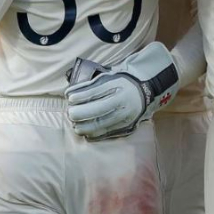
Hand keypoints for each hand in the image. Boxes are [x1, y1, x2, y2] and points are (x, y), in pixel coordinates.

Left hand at [65, 42, 179, 140]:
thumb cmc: (120, 84)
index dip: (81, 96)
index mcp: (116, 86)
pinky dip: (94, 134)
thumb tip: (69, 94)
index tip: (69, 99)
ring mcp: (125, 114)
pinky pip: (108, 132)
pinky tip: (85, 133)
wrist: (144, 92)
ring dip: (85, 126)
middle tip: (70, 114)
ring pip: (102, 124)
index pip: (96, 92)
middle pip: (98, 109)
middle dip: (80, 113)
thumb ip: (89, 86)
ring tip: (75, 126)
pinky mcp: (126, 126)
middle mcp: (121, 101)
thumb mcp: (107, 79)